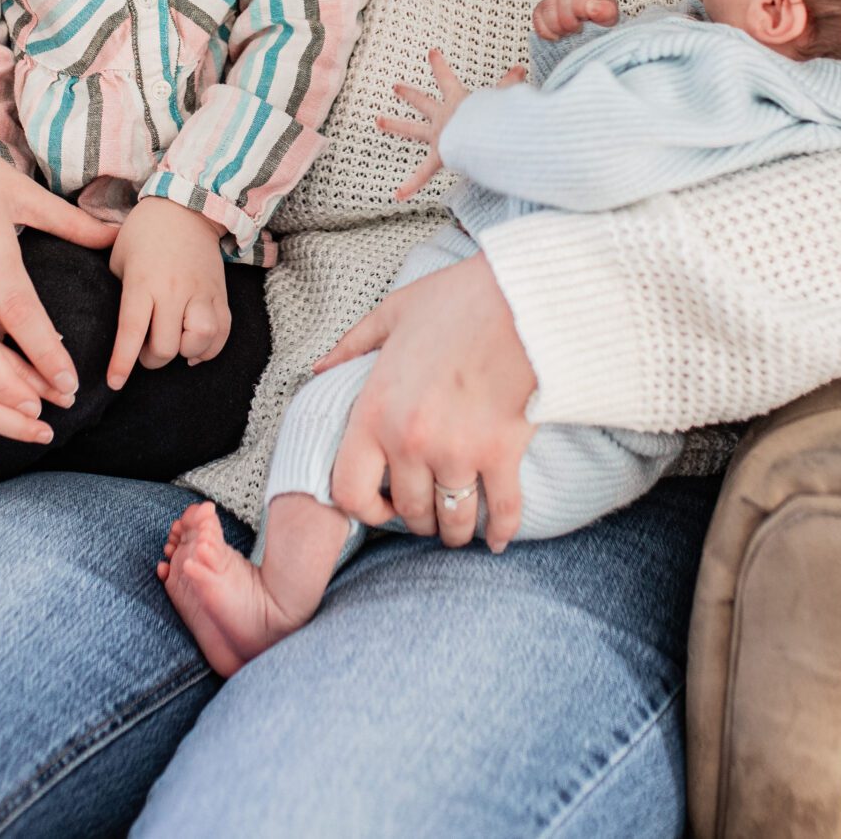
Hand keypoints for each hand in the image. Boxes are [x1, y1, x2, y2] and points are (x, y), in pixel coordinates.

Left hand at [107, 197, 232, 389]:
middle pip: (166, 346)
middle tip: (145, 352)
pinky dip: (209, 348)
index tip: (114, 383)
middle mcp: (174, 290)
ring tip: (175, 346)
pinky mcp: (220, 294)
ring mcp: (201, 293)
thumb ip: (119, 294)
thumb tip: (116, 331)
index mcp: (143, 281)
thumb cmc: (144, 233)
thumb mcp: (118, 258)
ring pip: (199, 341)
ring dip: (184, 353)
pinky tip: (195, 347)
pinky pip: (222, 333)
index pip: (132, 332)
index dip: (122, 363)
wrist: (187, 207)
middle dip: (152, 360)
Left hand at [314, 251, 536, 551]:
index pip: (349, 491)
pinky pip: (502, 510)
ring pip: (452, 519)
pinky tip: (499, 540)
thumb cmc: (457, 302)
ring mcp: (458, 452)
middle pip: (407, 511)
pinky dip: (502, 531)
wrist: (521, 300)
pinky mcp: (502, 454)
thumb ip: (352, 345)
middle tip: (426, 514)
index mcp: (375, 411)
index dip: (363, 510)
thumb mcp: (393, 313)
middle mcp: (410, 441)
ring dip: (454, 530)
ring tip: (458, 529)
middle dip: (416, 519)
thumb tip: (319, 369)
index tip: (381, 508)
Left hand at [375, 49, 525, 201]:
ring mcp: (437, 136)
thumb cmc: (493, 117)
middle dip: (409, 93)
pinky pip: (422, 173)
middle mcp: (443, 117)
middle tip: (396, 86)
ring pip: (412, 129)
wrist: (483, 136)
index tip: (430, 53)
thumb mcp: (500, 97)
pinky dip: (411, 185)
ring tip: (379, 121)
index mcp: (457, 101)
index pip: (446, 78)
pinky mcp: (439, 156)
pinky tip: (398, 194)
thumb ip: (509, 84)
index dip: (439, 65)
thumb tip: (520, 69)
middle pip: (422, 101)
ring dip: (394, 124)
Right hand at [533, 0, 619, 41]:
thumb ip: (607, 11)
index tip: (585, 26)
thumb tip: (592, 8)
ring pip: (547, 8)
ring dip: (557, 27)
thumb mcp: (611, 19)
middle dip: (568, 22)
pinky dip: (545, 30)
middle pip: (561, 0)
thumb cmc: (602, 24)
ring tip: (568, 34)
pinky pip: (537, 17)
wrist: (594, 30)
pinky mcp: (542, 9)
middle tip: (577, 31)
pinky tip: (557, 36)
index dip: (579, 14)